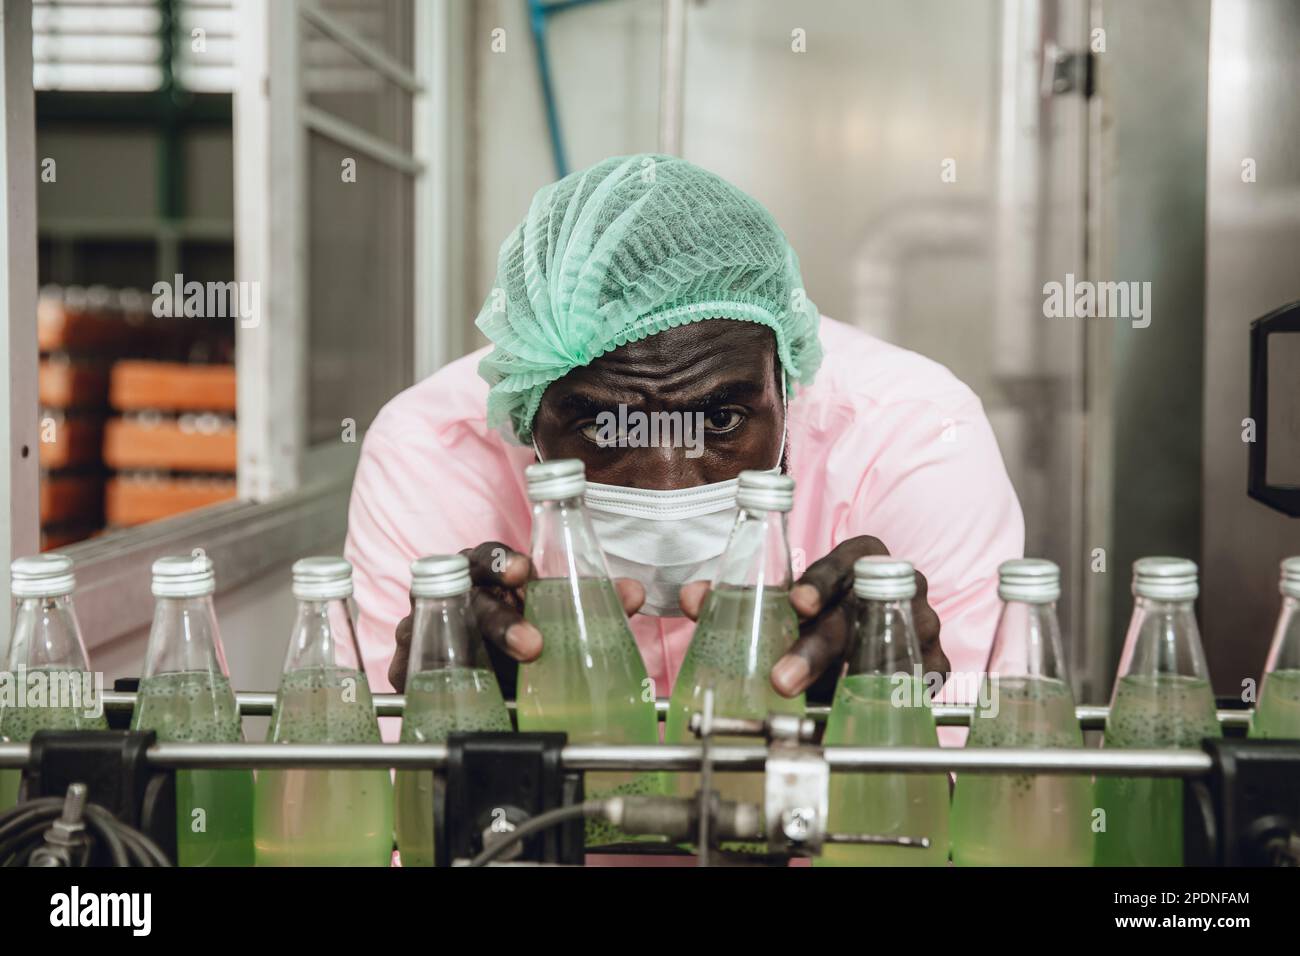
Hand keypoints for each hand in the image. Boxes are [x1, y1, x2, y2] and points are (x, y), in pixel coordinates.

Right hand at [388, 542, 645, 690]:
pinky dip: (423, 673)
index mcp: (485, 574)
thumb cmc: (517, 632)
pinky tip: (444, 685)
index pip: (486, 557)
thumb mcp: (552, 616)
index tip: (522, 571)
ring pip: (441, 631)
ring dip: (473, 653)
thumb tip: (633, 594)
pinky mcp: (405, 662)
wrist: (476, 677)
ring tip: (498, 676)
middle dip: (501, 620)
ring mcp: (424, 625)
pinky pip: (408, 666)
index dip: (500, 561)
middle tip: (534, 644)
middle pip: (470, 599)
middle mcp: (453, 594)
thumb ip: (591, 604)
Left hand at [678, 536, 946, 697]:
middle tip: (781, 679)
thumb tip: (693, 600)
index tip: (795, 603)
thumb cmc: (822, 611)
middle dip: (817, 648)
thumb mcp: (783, 599)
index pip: (846, 560)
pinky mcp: (937, 661)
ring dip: (851, 678)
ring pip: (891, 648)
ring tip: (819, 702)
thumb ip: (739, 597)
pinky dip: (895, 695)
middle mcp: (898, 583)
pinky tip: (865, 710)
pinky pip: (922, 679)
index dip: (820, 581)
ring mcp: (923, 622)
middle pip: (859, 614)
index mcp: (862, 557)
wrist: (875, 633)